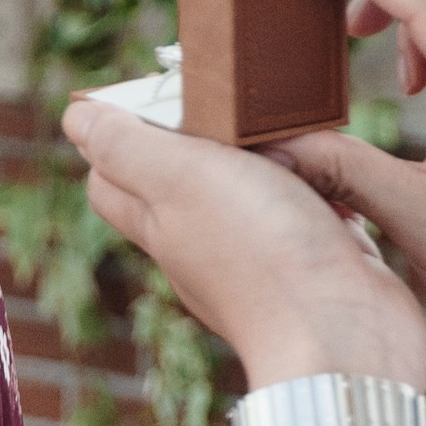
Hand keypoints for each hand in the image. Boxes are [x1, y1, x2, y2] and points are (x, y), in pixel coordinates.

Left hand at [60, 94, 425, 391]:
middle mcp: (203, 246)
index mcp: (161, 225)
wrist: (349, 342)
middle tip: (228, 91)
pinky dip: (314, 184)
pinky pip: (304, 212)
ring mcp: (261, 258)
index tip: (154, 84)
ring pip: (249, 192)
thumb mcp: (183, 180)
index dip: (120, 126)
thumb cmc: (263, 256)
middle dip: (197, 132)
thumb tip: (76, 121)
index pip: (112, 175)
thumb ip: (129, 148)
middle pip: (181, 178)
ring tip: (287, 119)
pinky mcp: (316, 261)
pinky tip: (332, 169)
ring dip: (266, 154)